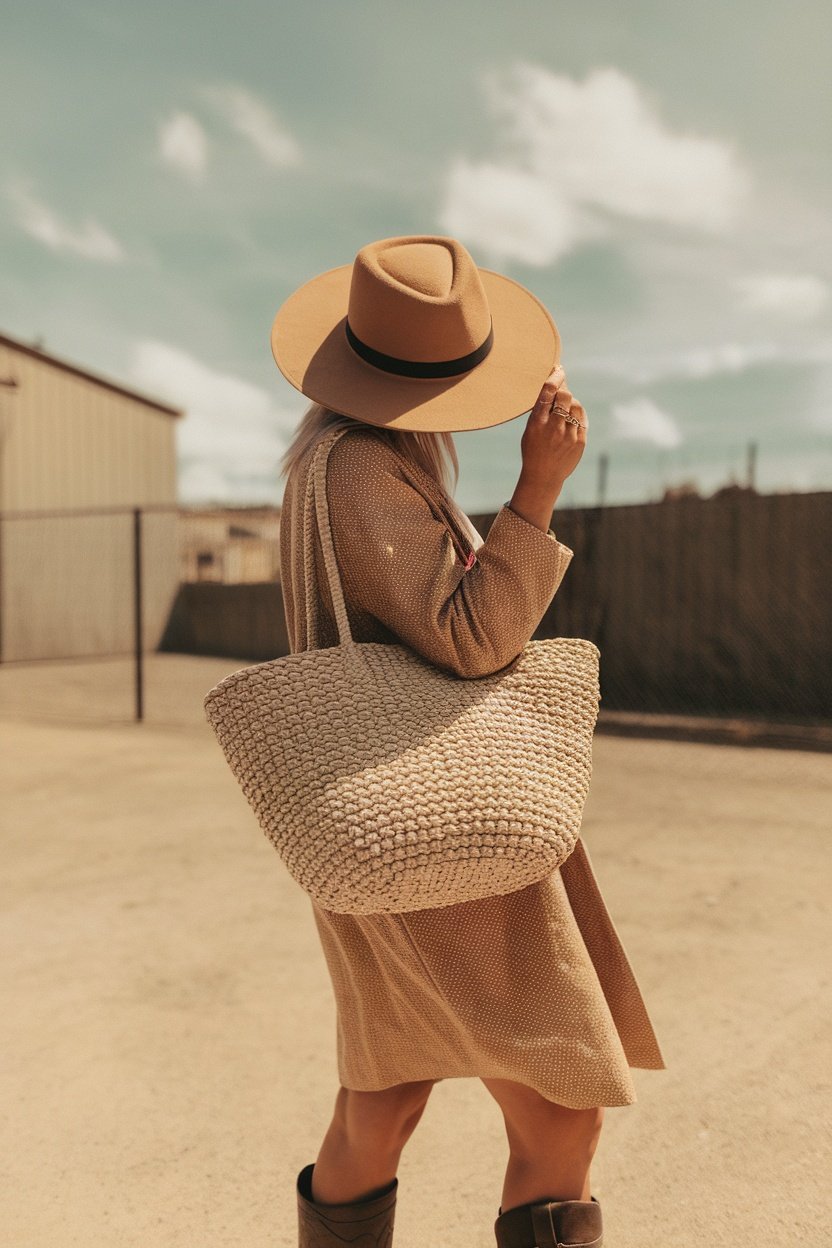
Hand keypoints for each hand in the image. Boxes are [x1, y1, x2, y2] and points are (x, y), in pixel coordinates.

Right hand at [520, 364, 587, 489]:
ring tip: (564, 408)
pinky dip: (577, 414)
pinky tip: (572, 417)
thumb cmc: (534, 450)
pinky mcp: (580, 442)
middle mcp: (553, 428)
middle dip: (564, 389)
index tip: (559, 370)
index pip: (548, 392)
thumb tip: (555, 385)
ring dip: (571, 402)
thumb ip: (541, 410)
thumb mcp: (530, 429)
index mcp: (536, 424)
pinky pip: (582, 419)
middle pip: (565, 396)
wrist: (543, 477)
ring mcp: (568, 436)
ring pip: (576, 406)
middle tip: (562, 388)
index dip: (555, 377)